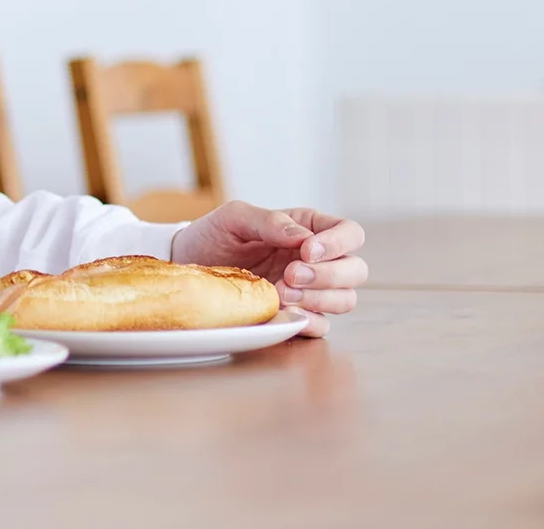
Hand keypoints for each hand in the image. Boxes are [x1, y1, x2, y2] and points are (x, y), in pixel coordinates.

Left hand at [169, 202, 366, 338]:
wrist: (187, 266)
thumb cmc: (213, 235)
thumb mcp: (234, 217)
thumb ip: (269, 222)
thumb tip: (303, 237)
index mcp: (309, 228)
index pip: (350, 233)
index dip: (337, 243)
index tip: (306, 251)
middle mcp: (316, 260)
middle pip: (356, 270)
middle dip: (329, 275)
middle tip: (291, 275)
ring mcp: (309, 291)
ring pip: (345, 299)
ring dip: (320, 299)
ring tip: (282, 294)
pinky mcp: (295, 315)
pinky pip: (322, 326)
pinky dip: (310, 322)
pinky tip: (286, 314)